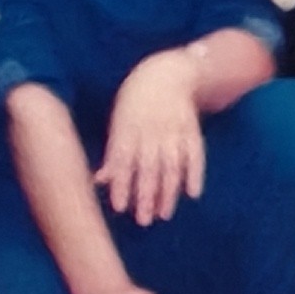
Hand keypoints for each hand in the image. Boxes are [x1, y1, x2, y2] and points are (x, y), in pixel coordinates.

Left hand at [96, 53, 208, 225]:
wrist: (166, 73)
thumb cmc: (134, 102)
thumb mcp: (119, 122)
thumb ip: (113, 154)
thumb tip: (99, 181)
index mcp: (129, 127)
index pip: (124, 160)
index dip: (122, 183)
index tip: (120, 207)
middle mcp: (151, 130)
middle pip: (149, 166)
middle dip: (145, 195)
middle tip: (142, 220)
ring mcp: (174, 130)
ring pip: (172, 164)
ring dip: (168, 191)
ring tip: (163, 214)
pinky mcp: (192, 130)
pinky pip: (195, 154)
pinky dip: (195, 173)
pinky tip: (192, 193)